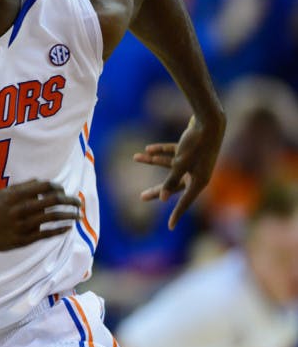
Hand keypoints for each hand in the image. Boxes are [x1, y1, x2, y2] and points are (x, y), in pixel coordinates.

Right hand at [0, 180, 79, 251]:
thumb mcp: (4, 193)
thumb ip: (23, 187)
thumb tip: (42, 182)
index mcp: (17, 195)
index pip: (44, 186)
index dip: (57, 187)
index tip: (62, 189)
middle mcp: (21, 208)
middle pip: (52, 201)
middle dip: (69, 200)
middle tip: (78, 202)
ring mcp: (23, 224)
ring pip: (52, 217)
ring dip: (68, 215)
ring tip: (78, 215)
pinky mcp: (23, 239)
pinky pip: (46, 234)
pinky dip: (59, 230)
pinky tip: (68, 228)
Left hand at [133, 113, 224, 228]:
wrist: (210, 120)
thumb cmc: (196, 144)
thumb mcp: (181, 163)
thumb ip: (171, 181)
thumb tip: (163, 198)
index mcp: (199, 182)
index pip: (185, 202)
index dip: (177, 214)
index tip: (170, 226)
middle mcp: (197, 174)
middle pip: (173, 185)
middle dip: (156, 189)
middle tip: (141, 197)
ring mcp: (194, 162)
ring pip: (170, 166)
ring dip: (152, 162)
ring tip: (136, 158)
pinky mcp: (191, 150)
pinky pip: (173, 153)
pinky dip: (161, 151)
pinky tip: (147, 149)